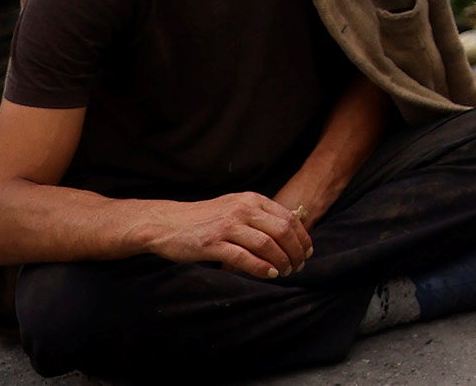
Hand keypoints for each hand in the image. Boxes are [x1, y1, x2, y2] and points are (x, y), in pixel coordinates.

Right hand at [142, 190, 313, 277]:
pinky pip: (244, 257)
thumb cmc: (205, 219)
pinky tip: (269, 274)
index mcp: (252, 200)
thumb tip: (289, 229)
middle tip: (298, 266)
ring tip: (285, 272)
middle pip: (282, 231)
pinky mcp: (213, 243)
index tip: (307, 252)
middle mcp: (243, 209)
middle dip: (295, 251)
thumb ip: (258, 215)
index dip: (302, 237)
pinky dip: (261, 267)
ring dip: (281, 261)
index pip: (288, 217)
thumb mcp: (235, 207)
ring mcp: (228, 226)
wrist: (168, 223)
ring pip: (267, 244)